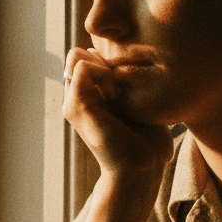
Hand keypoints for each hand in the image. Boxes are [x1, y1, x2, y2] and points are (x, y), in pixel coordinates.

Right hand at [63, 47, 172, 180]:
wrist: (140, 169)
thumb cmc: (148, 143)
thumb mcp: (138, 105)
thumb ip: (128, 85)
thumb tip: (130, 67)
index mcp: (90, 97)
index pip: (89, 55)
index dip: (109, 60)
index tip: (127, 85)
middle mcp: (77, 98)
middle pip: (79, 52)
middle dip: (102, 59)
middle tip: (121, 86)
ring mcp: (73, 102)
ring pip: (76, 55)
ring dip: (102, 65)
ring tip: (117, 92)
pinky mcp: (75, 106)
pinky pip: (83, 66)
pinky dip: (103, 74)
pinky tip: (115, 97)